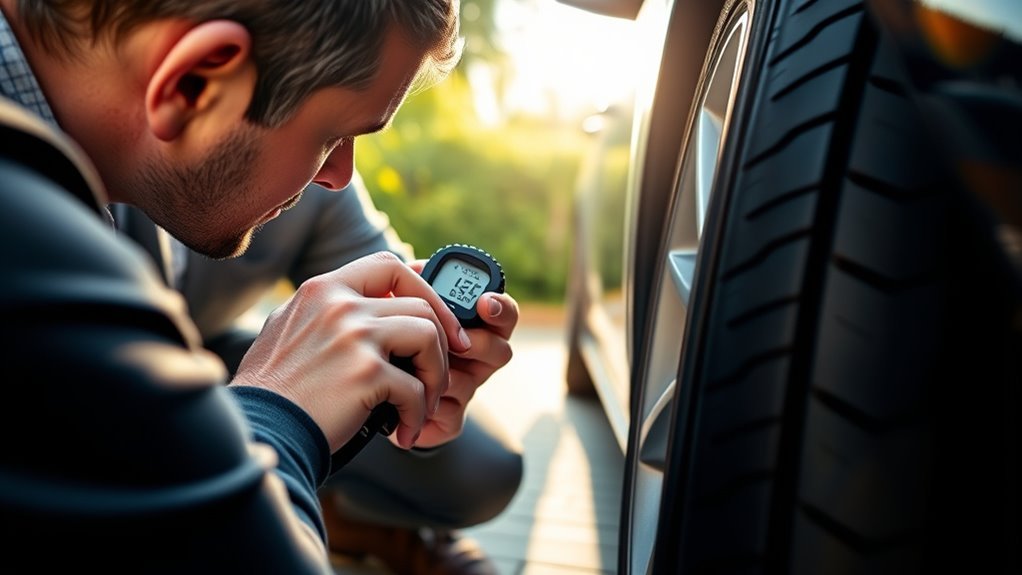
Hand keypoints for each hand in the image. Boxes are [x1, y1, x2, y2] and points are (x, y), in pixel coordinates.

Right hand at [229, 252, 470, 449]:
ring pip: (428, 337)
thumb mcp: (291, 329)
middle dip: (441, 340)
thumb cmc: (276, 390)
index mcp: (323, 289)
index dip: (423, 287)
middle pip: (419, 304)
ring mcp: (354, 336)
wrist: (262, 429)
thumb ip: (328, 312)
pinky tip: (406, 430)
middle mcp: (339, 304)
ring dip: (436, 375)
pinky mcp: (365, 373)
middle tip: (439, 372)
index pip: (389, 266)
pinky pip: (416, 388)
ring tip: (425, 403)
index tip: (438, 316)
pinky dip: (418, 413)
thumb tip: (371, 307)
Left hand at [405, 260, 519, 447]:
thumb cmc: (389, 340)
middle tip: (457, 342)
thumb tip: (417, 266)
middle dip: (479, 343)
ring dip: (441, 371)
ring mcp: (466, 390)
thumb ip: (414, 285)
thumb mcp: (400, 308)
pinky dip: (426, 402)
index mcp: (470, 326)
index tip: (484, 302)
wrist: (365, 388)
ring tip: (408, 366)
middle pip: (501, 350)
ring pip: (470, 381)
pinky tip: (402, 395)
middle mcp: (476, 359)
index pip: (503, 313)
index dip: (500, 307)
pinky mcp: (450, 420)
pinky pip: (451, 413)